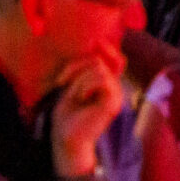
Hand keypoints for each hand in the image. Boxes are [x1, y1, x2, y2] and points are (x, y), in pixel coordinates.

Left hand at [50, 51, 128, 173]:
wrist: (66, 138)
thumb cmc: (67, 113)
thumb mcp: (75, 83)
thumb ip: (88, 66)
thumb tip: (98, 42)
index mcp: (107, 85)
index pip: (117, 60)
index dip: (108, 49)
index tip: (94, 43)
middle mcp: (115, 89)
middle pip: (100, 60)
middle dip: (77, 67)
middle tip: (63, 83)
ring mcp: (116, 96)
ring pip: (99, 68)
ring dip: (79, 79)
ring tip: (75, 96)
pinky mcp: (113, 103)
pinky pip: (102, 79)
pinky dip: (86, 85)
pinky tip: (81, 98)